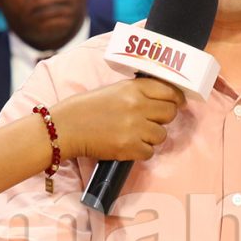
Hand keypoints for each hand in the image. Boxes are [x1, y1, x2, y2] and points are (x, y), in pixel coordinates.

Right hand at [54, 78, 184, 161]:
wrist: (65, 127)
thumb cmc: (87, 108)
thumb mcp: (115, 91)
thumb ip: (139, 93)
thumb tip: (165, 99)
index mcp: (134, 88)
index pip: (170, 92)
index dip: (176, 99)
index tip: (176, 104)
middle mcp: (137, 106)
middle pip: (170, 113)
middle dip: (163, 119)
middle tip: (150, 121)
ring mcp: (134, 127)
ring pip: (162, 135)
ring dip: (151, 137)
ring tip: (134, 134)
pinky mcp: (129, 147)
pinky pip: (149, 152)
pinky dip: (141, 151)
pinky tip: (127, 145)